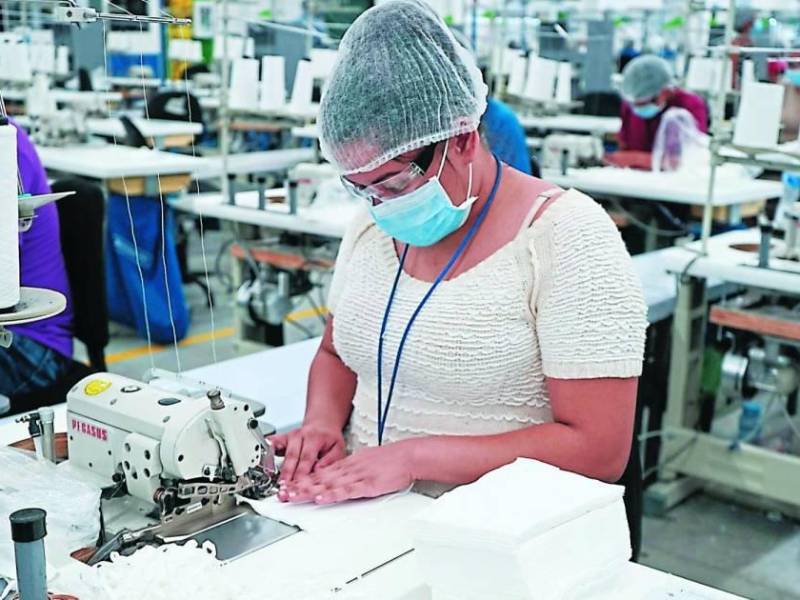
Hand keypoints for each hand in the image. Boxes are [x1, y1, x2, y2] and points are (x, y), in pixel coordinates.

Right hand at [268, 423, 345, 484]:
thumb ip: (330, 460)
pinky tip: (264, 463)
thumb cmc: (330, 439)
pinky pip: (273, 445)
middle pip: (292, 458)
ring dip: (279, 472)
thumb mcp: (338, 448)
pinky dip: (268, 454)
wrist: (322, 424)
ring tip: (277, 485)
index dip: (301, 474)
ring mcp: (290, 436)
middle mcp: (301, 435)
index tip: (297, 487)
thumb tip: (318, 471)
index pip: (307, 458)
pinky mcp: (282, 437)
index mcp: (315, 437)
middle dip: (287, 476)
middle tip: (284, 490)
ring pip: (283, 456)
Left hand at [277, 441, 414, 504]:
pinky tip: (320, 497)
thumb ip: (350, 470)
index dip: (303, 480)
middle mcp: (348, 469)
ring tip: (293, 496)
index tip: (288, 486)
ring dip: (308, 490)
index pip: (320, 472)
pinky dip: (332, 494)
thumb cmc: (390, 460)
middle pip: (319, 478)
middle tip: (282, 493)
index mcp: (347, 464)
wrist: (407, 456)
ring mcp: (356, 476)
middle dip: (299, 486)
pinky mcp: (367, 484)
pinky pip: (346, 490)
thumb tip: (338, 478)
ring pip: (328, 483)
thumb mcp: (365, 461)